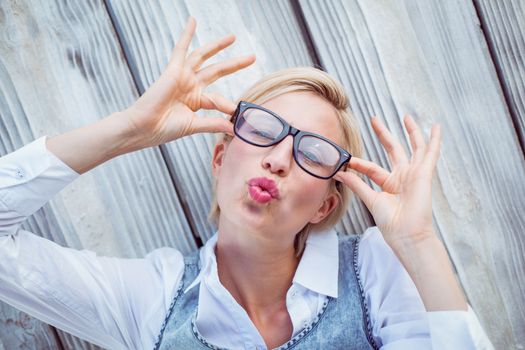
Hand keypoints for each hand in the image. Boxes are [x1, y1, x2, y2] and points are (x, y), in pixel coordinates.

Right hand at [124, 17, 255, 147]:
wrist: (144, 128)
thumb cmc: (163, 129)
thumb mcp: (193, 126)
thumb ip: (213, 124)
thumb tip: (233, 129)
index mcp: (195, 100)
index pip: (218, 98)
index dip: (228, 106)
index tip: (236, 114)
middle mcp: (190, 86)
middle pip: (217, 70)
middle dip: (234, 64)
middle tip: (251, 57)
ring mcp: (182, 77)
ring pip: (203, 56)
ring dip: (218, 46)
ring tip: (233, 37)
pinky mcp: (173, 71)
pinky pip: (181, 48)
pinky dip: (187, 34)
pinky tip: (193, 21)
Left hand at [334, 115, 440, 247]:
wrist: (405, 234)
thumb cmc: (391, 222)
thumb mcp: (370, 199)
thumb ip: (356, 184)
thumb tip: (339, 173)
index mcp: (390, 184)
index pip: (372, 168)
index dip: (360, 164)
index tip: (347, 161)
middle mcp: (403, 177)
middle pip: (393, 150)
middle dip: (384, 134)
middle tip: (374, 119)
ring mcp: (414, 174)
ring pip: (414, 148)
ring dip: (411, 132)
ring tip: (406, 117)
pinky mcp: (424, 174)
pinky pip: (431, 154)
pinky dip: (435, 140)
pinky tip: (436, 128)